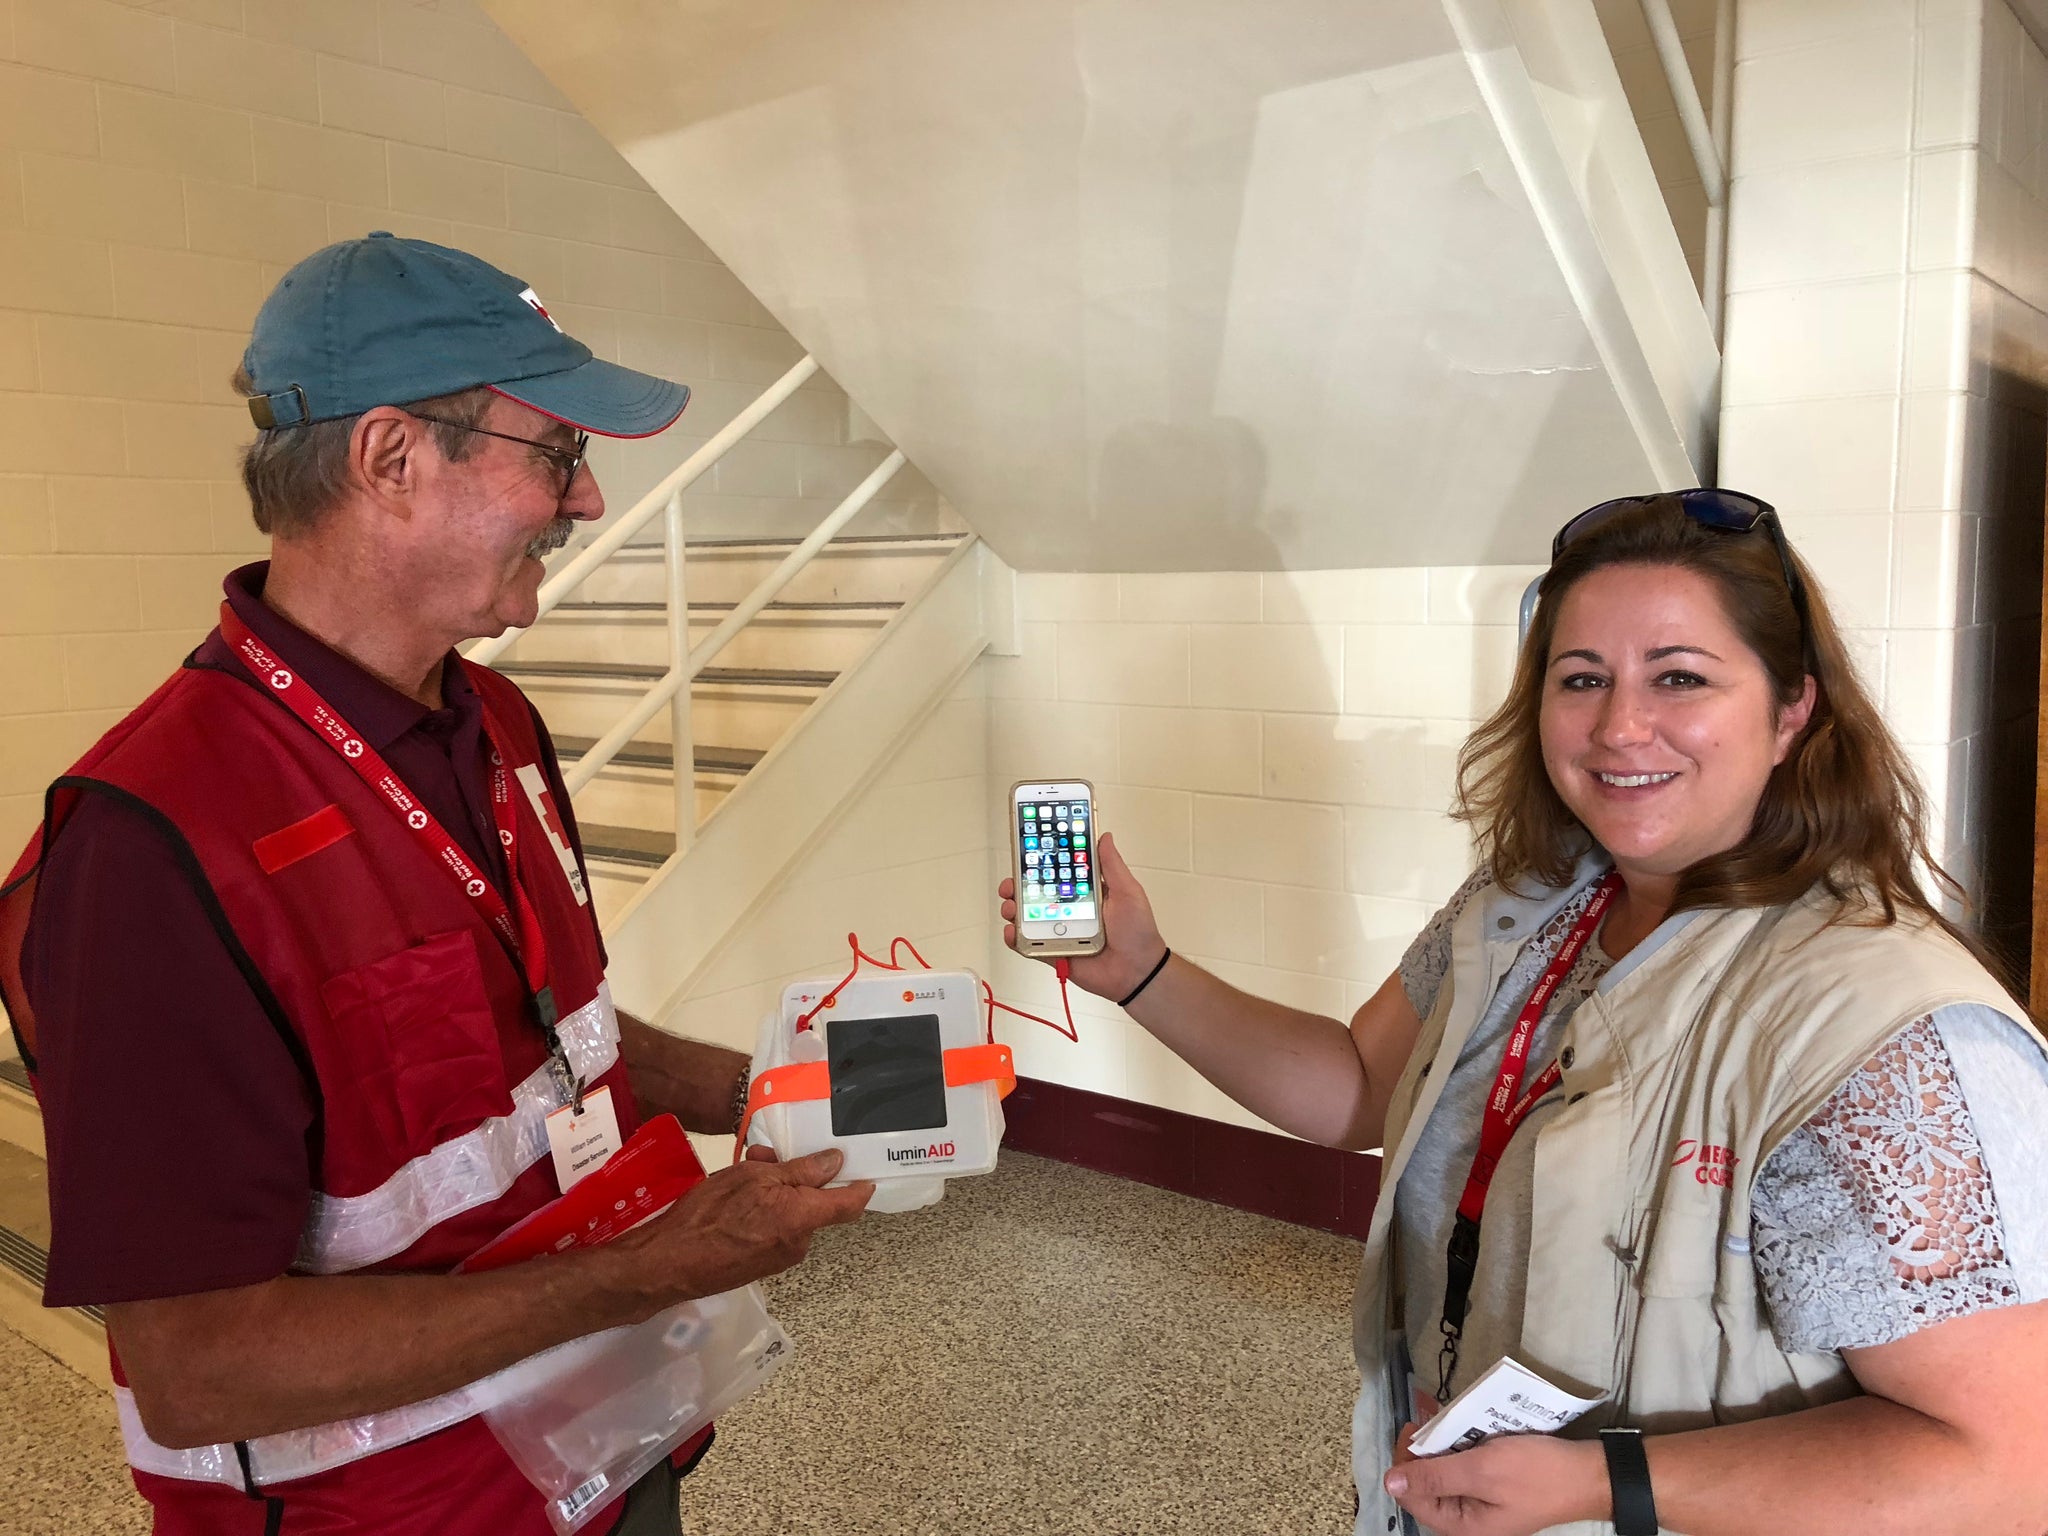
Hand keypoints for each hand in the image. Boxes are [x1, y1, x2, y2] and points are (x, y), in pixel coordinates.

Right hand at [631, 1147, 872, 1298]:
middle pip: (813, 1205)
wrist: (670, 1262)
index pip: (849, 1205)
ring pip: (790, 1215)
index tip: (866, 1171)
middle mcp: (798, 1243)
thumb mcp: (753, 1177)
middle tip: (764, 1156)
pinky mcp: (760, 1265)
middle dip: (794, 1178)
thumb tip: (835, 1162)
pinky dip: (763, 1211)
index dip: (861, 1187)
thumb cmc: (710, 1213)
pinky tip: (733, 1199)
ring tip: (741, 1172)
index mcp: (803, 1219)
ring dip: (774, 1191)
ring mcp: (779, 1258)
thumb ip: (799, 1170)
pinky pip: (773, 1230)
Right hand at [998, 831, 1166, 1002]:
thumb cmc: (1138, 932)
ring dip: (1013, 910)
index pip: (1057, 873)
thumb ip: (1112, 866)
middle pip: (1035, 894)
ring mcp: (1059, 932)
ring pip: (1027, 918)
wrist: (1138, 972)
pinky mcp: (1053, 953)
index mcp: (1084, 892)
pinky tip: (1013, 932)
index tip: (1027, 853)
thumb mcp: (1127, 892)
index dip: (1040, 864)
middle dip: (1018, 886)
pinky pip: (1029, 945)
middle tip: (1011, 884)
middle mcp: (1068, 910)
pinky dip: (1016, 938)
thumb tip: (1104, 837)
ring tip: (1011, 908)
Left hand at [1384, 1428, 1606, 1535]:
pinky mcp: (1496, 1488)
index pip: (1413, 1497)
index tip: (1410, 1428)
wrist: (1589, 1474)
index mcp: (1463, 1527)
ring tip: (1440, 1415)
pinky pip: (1467, 1468)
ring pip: (1446, 1473)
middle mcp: (1470, 1521)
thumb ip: (1435, 1476)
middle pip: (1428, 1485)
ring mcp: (1483, 1505)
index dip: (1404, 1463)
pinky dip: (1461, 1445)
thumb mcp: (1481, 1470)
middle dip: (1422, 1450)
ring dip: (1441, 1444)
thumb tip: (1390, 1484)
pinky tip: (1462, 1424)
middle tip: (1426, 1417)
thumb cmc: (1536, 1473)